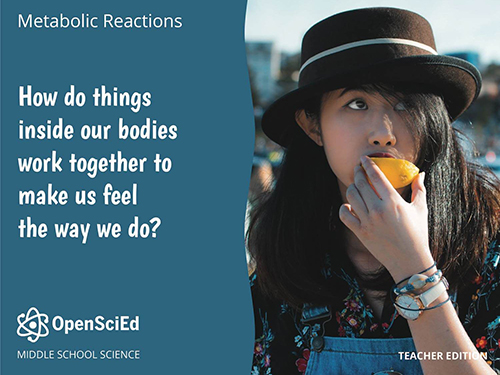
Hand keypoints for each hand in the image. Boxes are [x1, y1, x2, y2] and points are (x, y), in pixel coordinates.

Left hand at [339, 156, 434, 280]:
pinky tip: (350, 205)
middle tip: (358, 168)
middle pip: (360, 183)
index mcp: (393, 201)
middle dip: (357, 172)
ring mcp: (367, 221)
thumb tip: (421, 173)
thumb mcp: (421, 210)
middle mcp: (378, 210)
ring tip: (356, 186)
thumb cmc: (418, 234)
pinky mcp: (360, 232)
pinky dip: (344, 207)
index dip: (368, 164)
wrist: (409, 261)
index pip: (376, 176)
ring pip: (351, 196)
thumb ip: (419, 189)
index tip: (363, 159)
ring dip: (352, 188)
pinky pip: (344, 215)